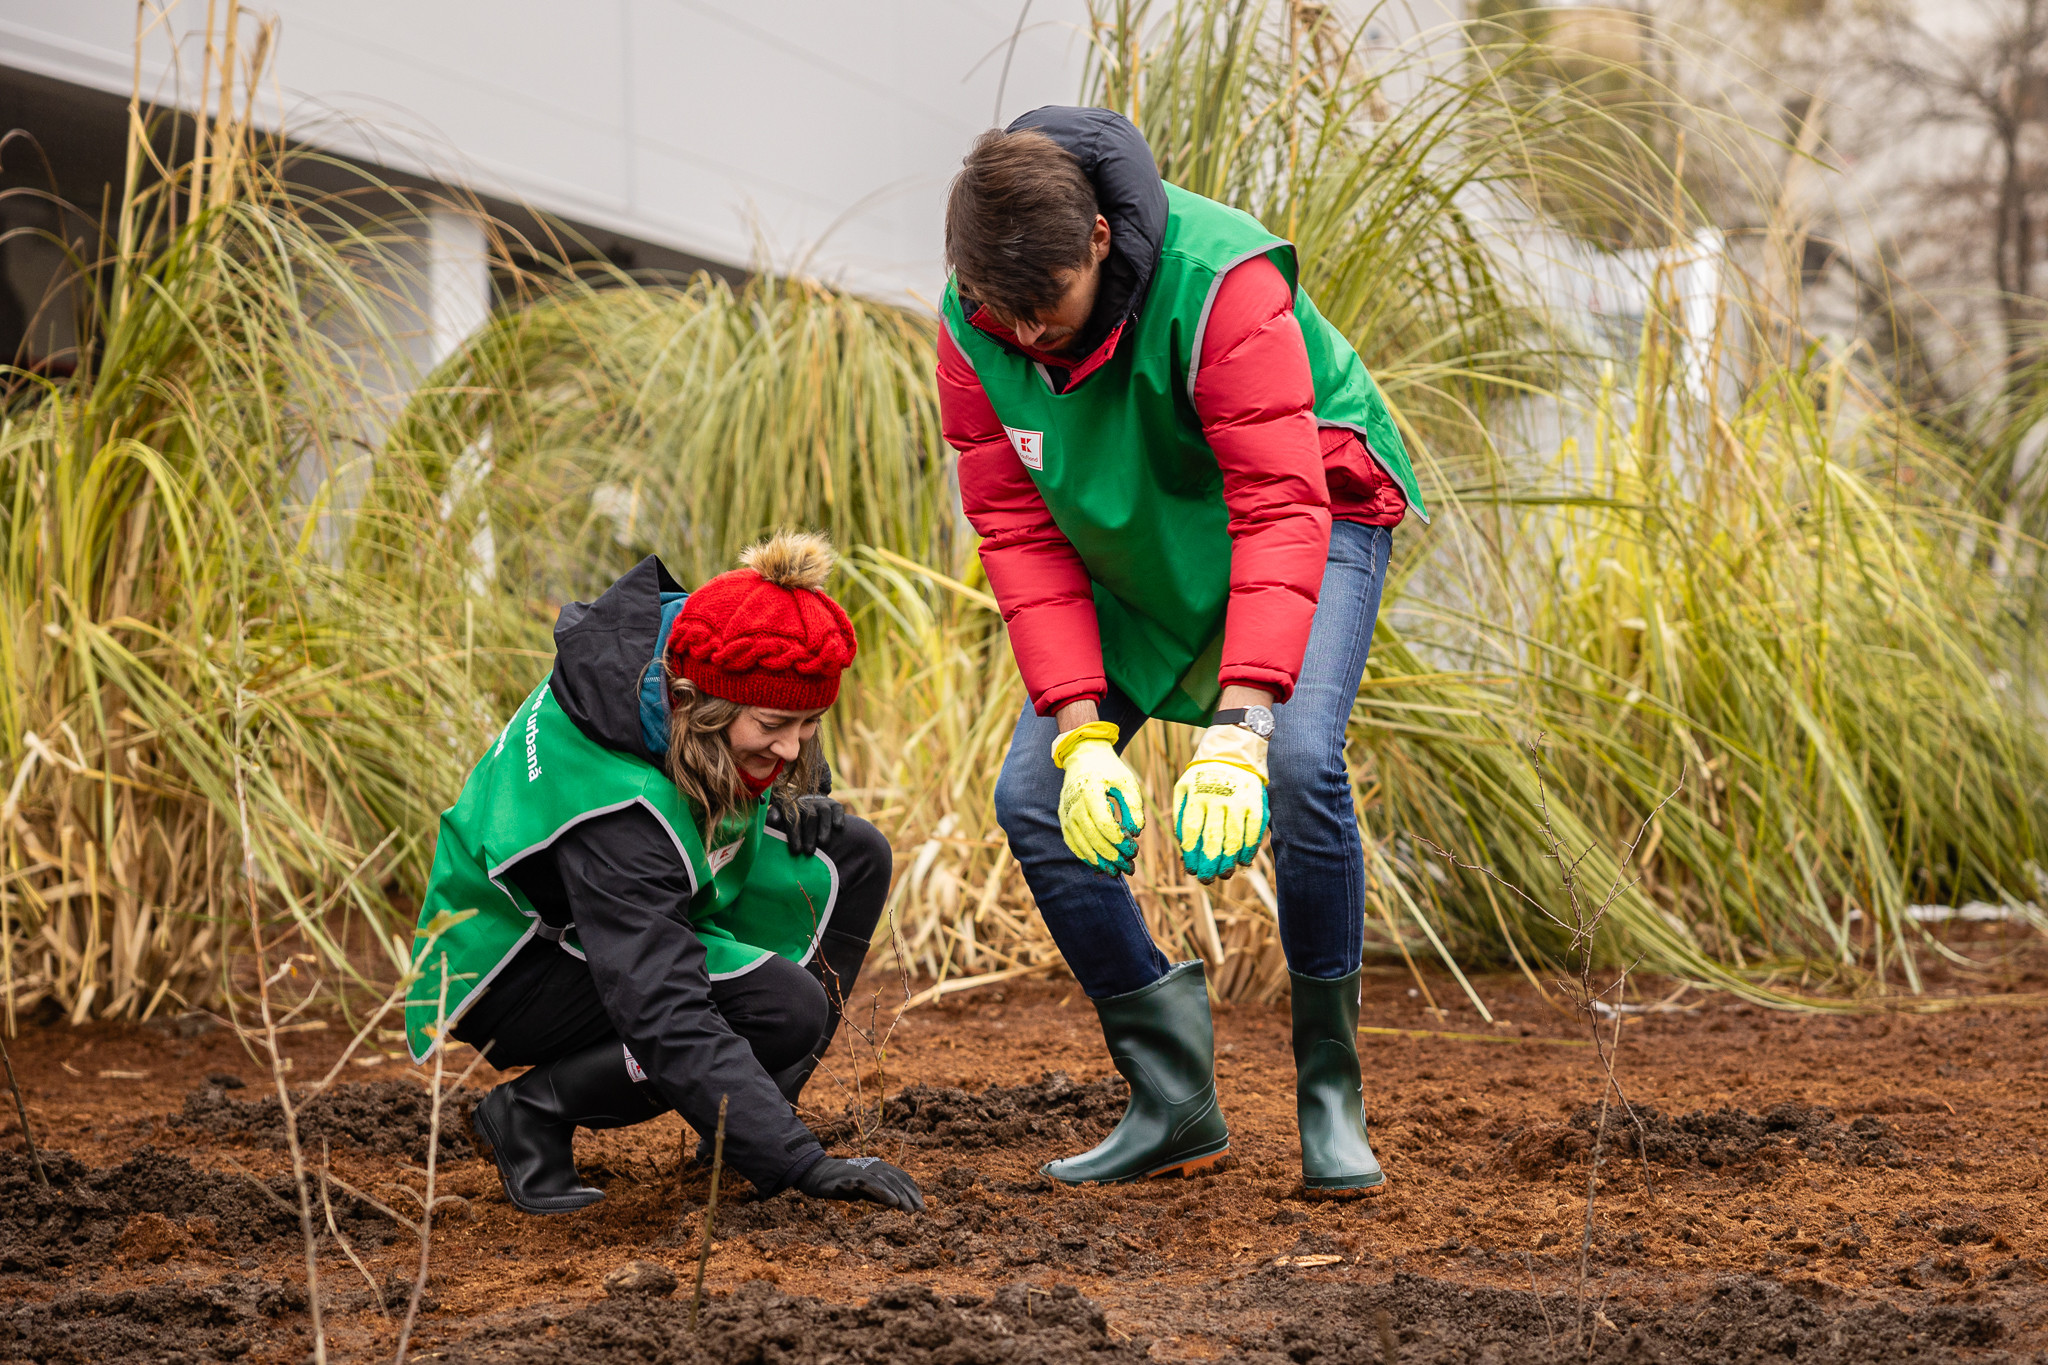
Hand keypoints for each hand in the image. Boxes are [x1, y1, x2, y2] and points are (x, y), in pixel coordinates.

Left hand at [770, 794, 844, 856]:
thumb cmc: (789, 819)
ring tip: (823, 843)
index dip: (794, 833)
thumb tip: (773, 821)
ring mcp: (821, 802)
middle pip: (809, 816)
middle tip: (809, 851)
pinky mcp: (834, 804)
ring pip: (824, 812)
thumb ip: (773, 817)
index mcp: (790, 804)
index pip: (792, 816)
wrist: (806, 807)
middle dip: (809, 835)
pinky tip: (838, 828)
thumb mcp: (778, 817)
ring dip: (824, 827)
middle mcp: (806, 801)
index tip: (796, 850)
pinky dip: (838, 817)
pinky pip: (838, 808)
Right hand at [795, 1155, 925, 1210]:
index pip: (902, 1178)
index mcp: (879, 1167)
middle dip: (911, 1196)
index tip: (922, 1207)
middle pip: (898, 1180)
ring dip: (901, 1196)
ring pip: (888, 1181)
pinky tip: (892, 1203)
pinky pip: (871, 1184)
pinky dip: (883, 1192)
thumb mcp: (864, 1190)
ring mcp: (863, 1170)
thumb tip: (897, 1204)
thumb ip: (879, 1194)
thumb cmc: (842, 1183)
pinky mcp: (852, 1176)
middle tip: (921, 1212)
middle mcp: (874, 1165)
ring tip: (911, 1211)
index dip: (913, 1191)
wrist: (817, 1174)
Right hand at [1053, 721, 1144, 875]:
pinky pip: (1072, 842)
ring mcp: (1066, 812)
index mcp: (1091, 791)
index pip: (1104, 823)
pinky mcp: (1063, 818)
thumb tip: (1136, 832)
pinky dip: (1085, 856)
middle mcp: (1074, 804)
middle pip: (1092, 837)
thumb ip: (1133, 806)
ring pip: (1081, 844)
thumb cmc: (1109, 770)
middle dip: (1112, 855)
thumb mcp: (1127, 782)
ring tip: (1115, 872)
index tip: (1134, 850)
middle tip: (1129, 867)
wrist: (1084, 756)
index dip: (1119, 841)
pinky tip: (1099, 865)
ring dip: (1099, 860)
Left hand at [1173, 723, 1269, 882]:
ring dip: (1229, 860)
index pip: (1191, 831)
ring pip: (1234, 838)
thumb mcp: (1183, 787)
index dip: (1191, 853)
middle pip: (1212, 838)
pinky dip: (1250, 848)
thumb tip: (1182, 844)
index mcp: (1196, 795)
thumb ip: (1180, 813)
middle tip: (1207, 880)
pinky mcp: (1256, 802)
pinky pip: (1254, 831)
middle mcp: (1217, 798)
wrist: (1232, 750)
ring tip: (1225, 874)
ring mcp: (1239, 800)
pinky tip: (1244, 860)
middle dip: (1210, 863)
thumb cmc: (1202, 775)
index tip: (1192, 869)